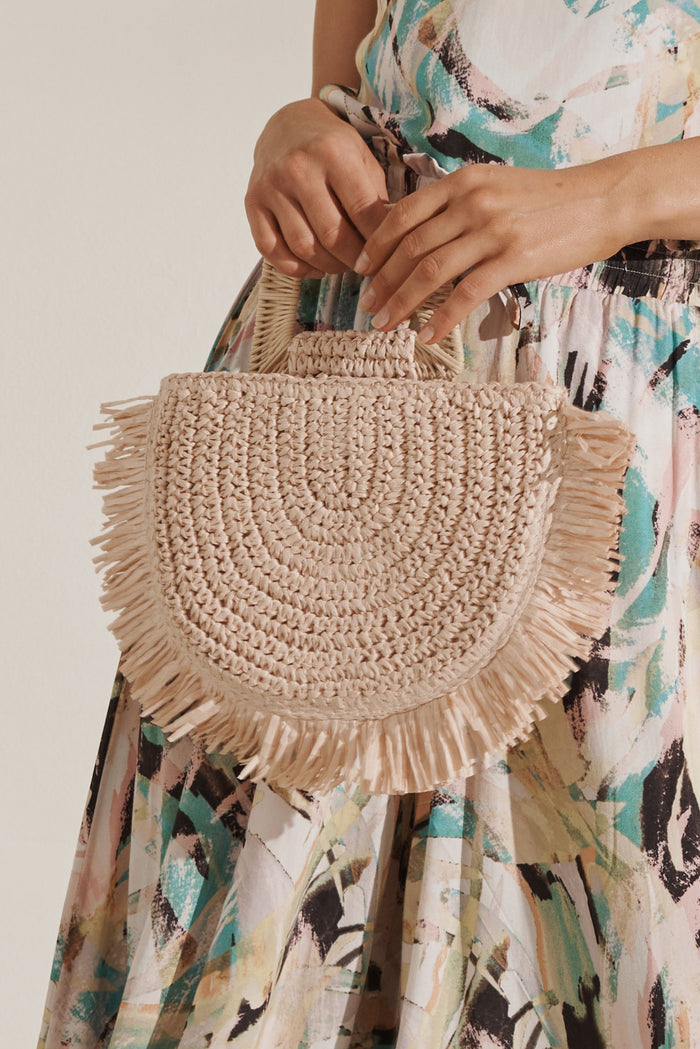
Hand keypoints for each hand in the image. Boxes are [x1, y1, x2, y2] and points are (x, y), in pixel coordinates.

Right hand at [245, 97, 388, 277]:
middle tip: (364, 265)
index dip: (377, 241)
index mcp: (333, 152)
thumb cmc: (333, 147)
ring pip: (302, 247)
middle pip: (332, 235)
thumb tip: (387, 243)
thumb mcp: (363, 158)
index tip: (385, 255)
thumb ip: (376, 197)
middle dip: (353, 259)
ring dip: (327, 266)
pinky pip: (270, 249)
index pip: (362, 211)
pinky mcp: (252, 201)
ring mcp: (271, 185)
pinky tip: (313, 266)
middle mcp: (298, 167)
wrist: (288, 124)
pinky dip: (295, 267)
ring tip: (341, 264)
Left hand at [354, 159, 634, 341]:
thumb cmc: (549, 199)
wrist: (602, 199)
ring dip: (401, 303)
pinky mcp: (513, 259)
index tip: (361, 268)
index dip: (376, 244)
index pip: (403, 214)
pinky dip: (441, 319)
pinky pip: (465, 294)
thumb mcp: (496, 186)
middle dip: (382, 280)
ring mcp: (491, 230)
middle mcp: (471, 202)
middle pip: (410, 247)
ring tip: (384, 324)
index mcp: (462, 182)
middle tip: (367, 305)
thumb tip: (423, 231)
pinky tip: (426, 336)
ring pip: (429, 272)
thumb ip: (460, 203)